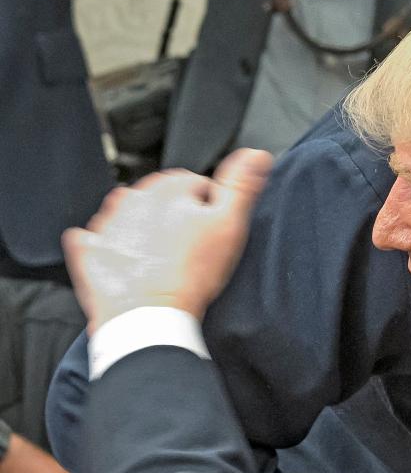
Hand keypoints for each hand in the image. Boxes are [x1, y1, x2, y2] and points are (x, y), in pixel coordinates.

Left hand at [63, 149, 272, 331]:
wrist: (150, 317)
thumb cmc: (191, 275)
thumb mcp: (230, 224)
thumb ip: (241, 184)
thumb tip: (256, 154)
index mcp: (167, 187)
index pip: (195, 183)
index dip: (209, 207)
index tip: (211, 230)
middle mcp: (132, 197)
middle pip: (162, 199)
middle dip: (177, 216)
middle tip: (191, 249)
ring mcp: (109, 223)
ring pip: (134, 217)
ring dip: (147, 230)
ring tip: (165, 260)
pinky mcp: (91, 249)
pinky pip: (100, 238)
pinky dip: (114, 246)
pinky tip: (131, 261)